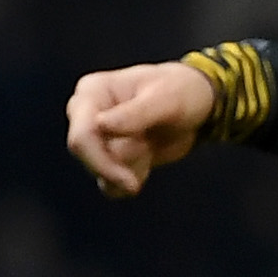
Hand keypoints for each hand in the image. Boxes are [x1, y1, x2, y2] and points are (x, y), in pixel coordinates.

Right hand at [64, 61, 214, 198]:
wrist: (195, 106)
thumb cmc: (180, 92)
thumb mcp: (166, 99)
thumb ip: (135, 113)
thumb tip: (99, 124)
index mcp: (91, 91)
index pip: (82, 136)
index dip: (102, 163)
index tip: (133, 184)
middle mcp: (84, 114)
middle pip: (86, 156)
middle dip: (121, 164)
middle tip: (148, 149)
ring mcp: (93, 137)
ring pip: (101, 173)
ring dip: (132, 166)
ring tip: (149, 141)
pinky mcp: (105, 157)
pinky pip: (110, 185)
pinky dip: (133, 177)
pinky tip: (147, 156)